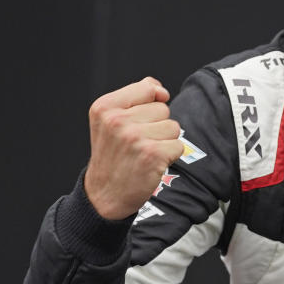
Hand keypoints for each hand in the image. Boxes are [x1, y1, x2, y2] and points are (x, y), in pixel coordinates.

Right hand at [84, 77, 183, 219]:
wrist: (105, 195)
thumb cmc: (113, 155)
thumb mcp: (110, 120)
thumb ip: (135, 97)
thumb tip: (161, 89)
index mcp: (104, 107)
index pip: (149, 88)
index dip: (152, 102)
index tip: (139, 119)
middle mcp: (117, 121)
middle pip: (163, 108)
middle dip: (157, 125)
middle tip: (137, 143)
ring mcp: (134, 138)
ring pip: (173, 127)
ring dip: (164, 141)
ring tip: (144, 153)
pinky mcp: (152, 155)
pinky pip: (178, 145)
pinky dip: (170, 156)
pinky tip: (152, 164)